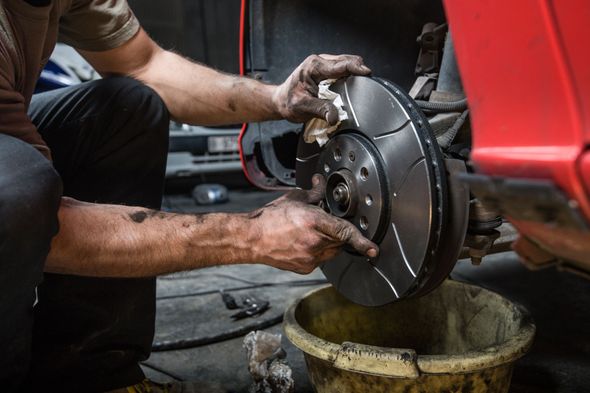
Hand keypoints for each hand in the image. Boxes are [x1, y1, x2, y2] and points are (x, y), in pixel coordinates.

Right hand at [248, 174, 378, 273]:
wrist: (252, 238)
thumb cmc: (269, 219)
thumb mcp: (295, 199)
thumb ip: (313, 193)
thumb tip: (320, 183)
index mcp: (314, 222)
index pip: (345, 231)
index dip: (362, 241)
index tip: (373, 249)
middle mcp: (315, 242)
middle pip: (340, 240)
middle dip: (337, 232)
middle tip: (321, 224)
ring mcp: (310, 257)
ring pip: (332, 251)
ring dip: (329, 242)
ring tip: (309, 233)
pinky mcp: (306, 267)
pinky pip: (321, 259)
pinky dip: (318, 252)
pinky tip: (302, 243)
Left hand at [272, 54, 370, 124]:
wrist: (280, 101)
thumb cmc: (288, 102)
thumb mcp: (302, 108)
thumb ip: (320, 110)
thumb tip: (334, 116)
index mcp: (314, 66)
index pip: (340, 64)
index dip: (356, 68)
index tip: (367, 73)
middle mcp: (320, 61)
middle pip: (348, 61)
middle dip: (359, 70)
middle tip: (367, 84)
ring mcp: (324, 64)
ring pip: (347, 63)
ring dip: (355, 73)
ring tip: (361, 86)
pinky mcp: (327, 70)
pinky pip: (344, 69)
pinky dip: (351, 76)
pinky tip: (352, 86)